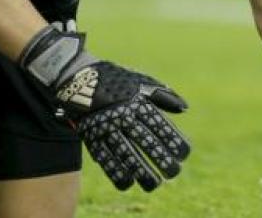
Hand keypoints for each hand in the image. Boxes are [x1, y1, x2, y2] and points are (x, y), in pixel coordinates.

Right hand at [20, 25, 189, 190]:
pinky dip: (116, 172)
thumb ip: (163, 95)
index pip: (159, 125)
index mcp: (137, 102)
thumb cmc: (115, 79)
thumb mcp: (140, 81)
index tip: (184, 154)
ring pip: (126, 154)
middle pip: (145, 142)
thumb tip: (184, 108)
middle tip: (173, 172)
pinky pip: (104, 157)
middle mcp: (123, 115)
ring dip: (141, 171)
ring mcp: (106, 127)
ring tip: (154, 184)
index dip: (173, 141)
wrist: (77, 75)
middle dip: (161, 160)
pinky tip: (128, 182)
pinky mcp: (91, 135)